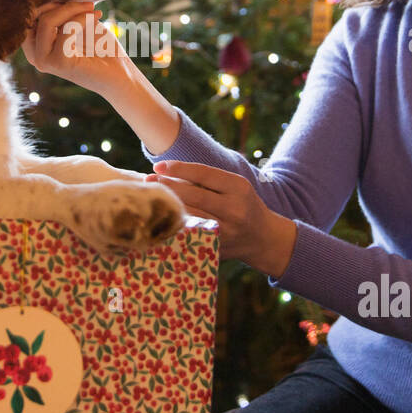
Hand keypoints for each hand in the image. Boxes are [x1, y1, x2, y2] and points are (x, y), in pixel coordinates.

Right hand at [21, 0, 129, 97]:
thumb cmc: (102, 48)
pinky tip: (96, 18)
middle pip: (35, 17)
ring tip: (93, 10)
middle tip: (88, 4)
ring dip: (73, 10)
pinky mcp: (58, 64)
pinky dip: (82, 19)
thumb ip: (63, 11)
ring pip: (46, 22)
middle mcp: (35, 56)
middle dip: (61, 5)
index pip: (30, 15)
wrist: (121, 74)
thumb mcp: (79, 22)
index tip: (77, 1)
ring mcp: (44, 62)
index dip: (51, 3)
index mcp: (36, 47)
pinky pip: (65, 30)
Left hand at [147, 161, 296, 276]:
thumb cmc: (242, 205)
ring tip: (151, 197)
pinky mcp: (218, 245)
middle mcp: (234, 208)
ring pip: (190, 214)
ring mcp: (226, 230)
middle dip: (168, 186)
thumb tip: (168, 171)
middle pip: (193, 194)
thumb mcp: (234, 187)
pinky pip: (192, 232)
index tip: (159, 166)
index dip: (178, 168)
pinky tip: (160, 218)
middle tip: (148, 180)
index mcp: (238, 187)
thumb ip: (208, 180)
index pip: (204, 173)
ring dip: (168, 204)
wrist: (263, 238)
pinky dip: (175, 224)